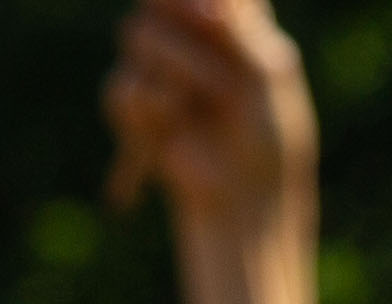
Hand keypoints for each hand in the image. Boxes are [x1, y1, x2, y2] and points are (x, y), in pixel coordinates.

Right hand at [105, 0, 313, 227]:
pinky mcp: (135, 103)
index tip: (213, 7)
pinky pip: (123, 89)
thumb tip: (213, 1)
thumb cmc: (268, 136)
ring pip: (139, 35)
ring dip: (176, 68)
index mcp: (229, 18)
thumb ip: (240, 32)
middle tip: (207, 22)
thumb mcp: (267, 76)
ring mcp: (157, 65)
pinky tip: (176, 129)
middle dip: (178, 8)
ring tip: (203, 105)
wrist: (245, 195)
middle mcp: (189, 33)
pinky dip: (152, 107)